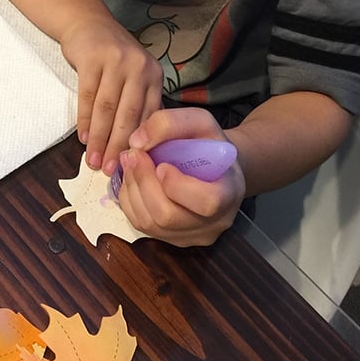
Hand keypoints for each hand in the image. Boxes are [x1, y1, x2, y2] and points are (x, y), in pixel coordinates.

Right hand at [60, 16, 161, 174]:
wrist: (88, 24)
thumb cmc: (113, 58)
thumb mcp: (135, 76)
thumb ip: (140, 104)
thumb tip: (142, 148)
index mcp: (154, 75)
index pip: (149, 115)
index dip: (140, 144)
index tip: (132, 166)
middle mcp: (139, 67)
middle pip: (129, 114)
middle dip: (118, 146)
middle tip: (110, 170)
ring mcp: (116, 61)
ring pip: (107, 108)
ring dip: (99, 138)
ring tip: (92, 160)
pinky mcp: (92, 59)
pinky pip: (87, 96)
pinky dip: (84, 120)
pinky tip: (83, 137)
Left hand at [118, 107, 245, 245]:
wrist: (214, 167)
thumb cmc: (208, 143)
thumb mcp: (199, 121)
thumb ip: (170, 123)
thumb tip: (137, 141)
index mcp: (230, 193)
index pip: (206, 202)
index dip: (178, 186)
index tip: (162, 165)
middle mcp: (213, 223)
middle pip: (169, 216)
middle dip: (144, 182)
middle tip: (132, 154)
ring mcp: (191, 235)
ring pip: (150, 223)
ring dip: (132, 188)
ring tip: (129, 161)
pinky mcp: (170, 239)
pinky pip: (140, 225)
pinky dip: (129, 199)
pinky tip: (132, 178)